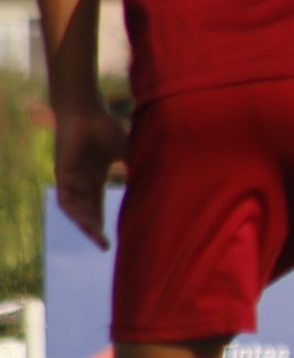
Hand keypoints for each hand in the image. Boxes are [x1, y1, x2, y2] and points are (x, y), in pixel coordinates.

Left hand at [52, 106, 127, 250]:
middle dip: (93, 229)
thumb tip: (166, 172)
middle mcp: (81, 180)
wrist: (85, 111)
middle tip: (104, 246)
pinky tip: (84, 223)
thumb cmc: (106, 126)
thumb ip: (138, 165)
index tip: (110, 240)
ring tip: (96, 237)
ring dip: (84, 223)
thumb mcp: (128, 151)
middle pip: (85, 211)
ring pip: (75, 208)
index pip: (96, 205)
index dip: (101, 222)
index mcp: (94, 176)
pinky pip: (66, 199)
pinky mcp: (62, 174)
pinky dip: (75, 212)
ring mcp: (70, 178)